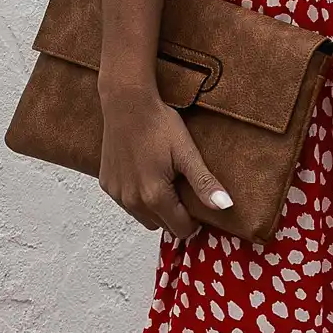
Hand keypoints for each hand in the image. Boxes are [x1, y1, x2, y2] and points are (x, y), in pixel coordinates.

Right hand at [96, 82, 231, 238]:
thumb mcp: (187, 153)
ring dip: (156, 207)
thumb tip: (224, 206)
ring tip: (163, 179)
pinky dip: (138, 196)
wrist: (127, 102)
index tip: (197, 200)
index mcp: (154, 197)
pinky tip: (145, 173)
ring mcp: (117, 194)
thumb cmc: (158, 124)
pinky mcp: (107, 184)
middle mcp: (132, 201)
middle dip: (175, 213)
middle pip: (162, 225)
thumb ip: (204, 184)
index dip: (194, 219)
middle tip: (181, 186)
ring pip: (143, 217)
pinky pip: (127, 203)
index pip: (181, 229)